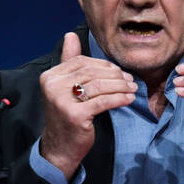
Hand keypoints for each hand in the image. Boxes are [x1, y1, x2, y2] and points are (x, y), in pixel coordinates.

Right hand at [39, 32, 136, 180]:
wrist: (60, 148)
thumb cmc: (67, 116)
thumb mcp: (66, 87)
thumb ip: (69, 62)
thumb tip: (70, 35)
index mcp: (50, 76)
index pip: (82, 62)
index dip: (104, 65)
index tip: (119, 71)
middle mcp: (53, 86)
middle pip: (92, 72)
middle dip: (115, 75)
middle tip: (130, 80)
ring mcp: (63, 101)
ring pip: (99, 85)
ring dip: (121, 86)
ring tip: (133, 88)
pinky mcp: (75, 115)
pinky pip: (103, 101)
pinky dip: (119, 99)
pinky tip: (129, 99)